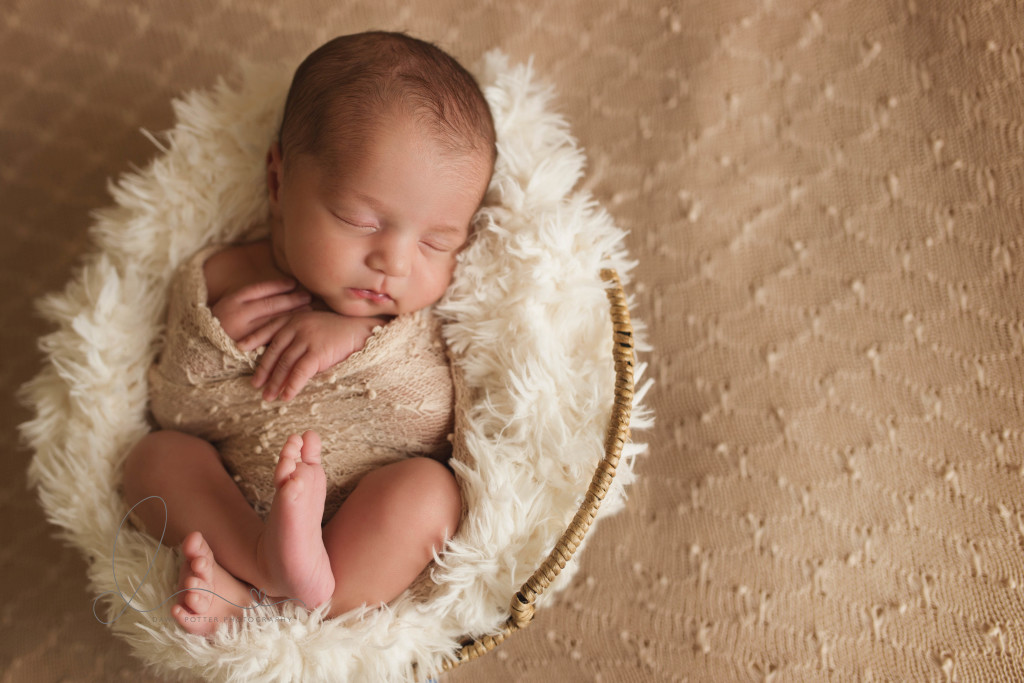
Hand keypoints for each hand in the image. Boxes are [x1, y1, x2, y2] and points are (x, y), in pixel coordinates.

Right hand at [209, 279, 311, 342]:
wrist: (203, 349)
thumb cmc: (223, 323)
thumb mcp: (231, 305)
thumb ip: (250, 299)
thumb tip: (280, 287)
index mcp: (232, 301)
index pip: (258, 290)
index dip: (278, 286)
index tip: (293, 283)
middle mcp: (236, 315)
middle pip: (269, 305)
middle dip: (291, 300)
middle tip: (308, 296)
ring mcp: (242, 333)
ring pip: (272, 322)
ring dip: (292, 315)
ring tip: (308, 310)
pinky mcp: (248, 349)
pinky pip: (270, 339)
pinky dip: (285, 332)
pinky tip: (297, 328)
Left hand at [246, 311, 383, 401]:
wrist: (362, 331)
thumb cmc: (339, 329)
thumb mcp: (314, 324)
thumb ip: (298, 332)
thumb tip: (283, 351)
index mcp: (295, 317)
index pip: (269, 329)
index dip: (254, 340)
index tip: (240, 349)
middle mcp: (297, 325)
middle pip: (273, 351)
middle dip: (262, 370)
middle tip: (254, 385)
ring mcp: (307, 338)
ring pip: (284, 363)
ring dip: (275, 382)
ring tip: (268, 397)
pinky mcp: (317, 352)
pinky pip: (300, 372)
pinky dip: (292, 385)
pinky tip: (287, 396)